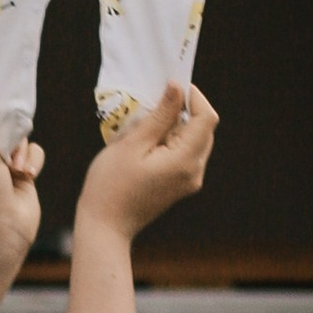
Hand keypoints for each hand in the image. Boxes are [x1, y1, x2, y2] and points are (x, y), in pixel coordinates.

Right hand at [73, 81, 216, 239]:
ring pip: (193, 140)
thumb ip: (160, 115)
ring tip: (144, 127)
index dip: (194, 97)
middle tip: (153, 104)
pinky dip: (170, 141)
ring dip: (174, 126)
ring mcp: (189, 180)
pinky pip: (184, 153)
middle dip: (183, 111)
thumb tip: (177, 88)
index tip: (171, 86)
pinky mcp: (180, 184)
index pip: (207, 118)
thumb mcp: (132, 144)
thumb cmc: (111, 185)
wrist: (105, 226)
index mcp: (186, 161)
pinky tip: (145, 144)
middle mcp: (194, 171)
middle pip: (203, 128)